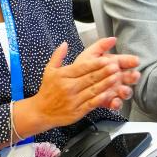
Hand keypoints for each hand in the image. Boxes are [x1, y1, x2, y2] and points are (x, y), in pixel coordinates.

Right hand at [25, 38, 139, 129]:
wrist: (40, 112)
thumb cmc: (47, 90)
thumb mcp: (49, 71)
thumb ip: (57, 56)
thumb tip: (64, 43)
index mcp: (63, 75)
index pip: (81, 68)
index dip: (95, 64)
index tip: (106, 59)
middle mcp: (68, 87)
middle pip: (89, 78)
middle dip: (104, 72)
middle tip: (116, 66)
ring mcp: (73, 100)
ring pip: (92, 90)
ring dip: (106, 84)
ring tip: (116, 77)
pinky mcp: (77, 111)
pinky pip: (90, 104)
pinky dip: (100, 99)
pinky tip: (109, 94)